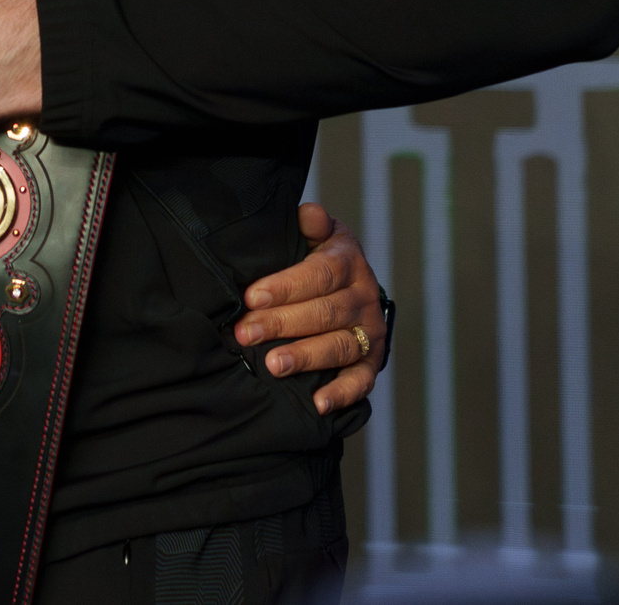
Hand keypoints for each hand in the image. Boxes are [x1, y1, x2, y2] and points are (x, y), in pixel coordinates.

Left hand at [233, 203, 387, 413]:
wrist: (349, 283)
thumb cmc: (315, 255)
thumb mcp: (314, 233)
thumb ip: (310, 223)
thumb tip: (308, 213)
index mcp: (348, 261)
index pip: (319, 274)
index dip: (285, 286)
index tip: (251, 297)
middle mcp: (364, 297)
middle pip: (325, 312)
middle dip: (282, 323)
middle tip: (246, 333)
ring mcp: (370, 331)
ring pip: (340, 346)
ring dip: (306, 357)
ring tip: (273, 365)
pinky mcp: (372, 361)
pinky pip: (362, 381)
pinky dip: (342, 393)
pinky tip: (318, 404)